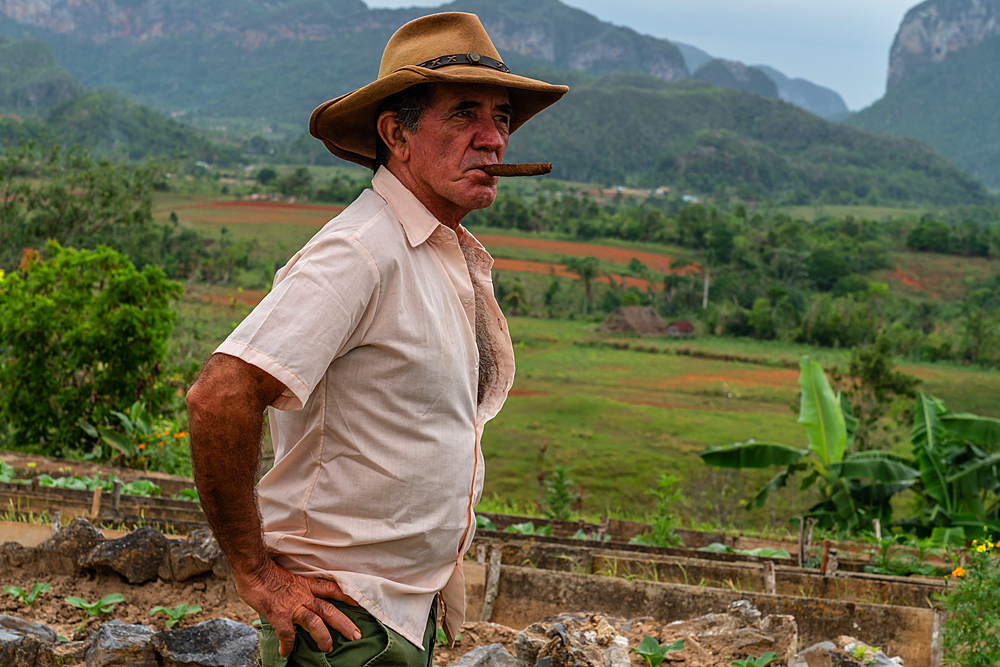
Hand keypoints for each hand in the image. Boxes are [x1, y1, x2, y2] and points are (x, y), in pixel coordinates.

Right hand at [234, 558, 360, 657]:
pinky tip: (285, 653)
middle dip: (344, 624)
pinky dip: (288, 646)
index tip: (357, 604)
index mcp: (306, 584)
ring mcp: (292, 606)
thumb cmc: (266, 569)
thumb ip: (294, 586)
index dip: (346, 596)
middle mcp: (303, 595)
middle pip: (329, 610)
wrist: (253, 568)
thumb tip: (293, 594)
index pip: (331, 589)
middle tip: (356, 635)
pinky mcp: (279, 616)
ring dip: (324, 637)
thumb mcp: (287, 574)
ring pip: (315, 623)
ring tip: (329, 648)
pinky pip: (287, 635)